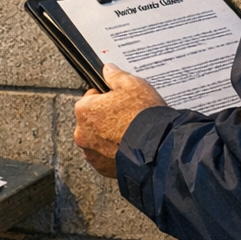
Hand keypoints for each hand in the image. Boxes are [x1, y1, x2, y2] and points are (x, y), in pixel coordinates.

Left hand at [73, 64, 167, 178]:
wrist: (158, 148)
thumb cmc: (143, 117)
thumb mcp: (132, 85)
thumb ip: (115, 75)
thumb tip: (108, 70)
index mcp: (84, 110)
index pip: (90, 98)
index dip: (106, 97)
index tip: (117, 100)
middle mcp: (82, 133)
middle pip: (92, 120)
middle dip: (106, 118)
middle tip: (127, 116)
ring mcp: (92, 153)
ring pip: (98, 140)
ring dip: (109, 136)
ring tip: (130, 132)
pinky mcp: (102, 168)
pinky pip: (106, 156)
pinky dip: (114, 152)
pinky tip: (129, 146)